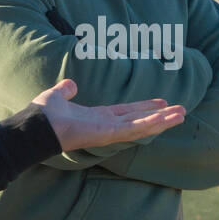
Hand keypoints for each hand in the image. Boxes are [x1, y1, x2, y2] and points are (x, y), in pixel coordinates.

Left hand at [31, 78, 185, 150]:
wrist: (36, 125)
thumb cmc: (44, 114)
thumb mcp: (58, 96)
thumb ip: (66, 90)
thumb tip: (71, 84)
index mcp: (96, 118)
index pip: (126, 112)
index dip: (143, 107)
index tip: (160, 104)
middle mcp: (106, 126)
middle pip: (140, 119)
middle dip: (160, 115)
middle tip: (180, 111)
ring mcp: (109, 132)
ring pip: (142, 125)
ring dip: (163, 120)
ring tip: (181, 114)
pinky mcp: (109, 134)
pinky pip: (134, 129)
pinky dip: (151, 124)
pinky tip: (165, 119)